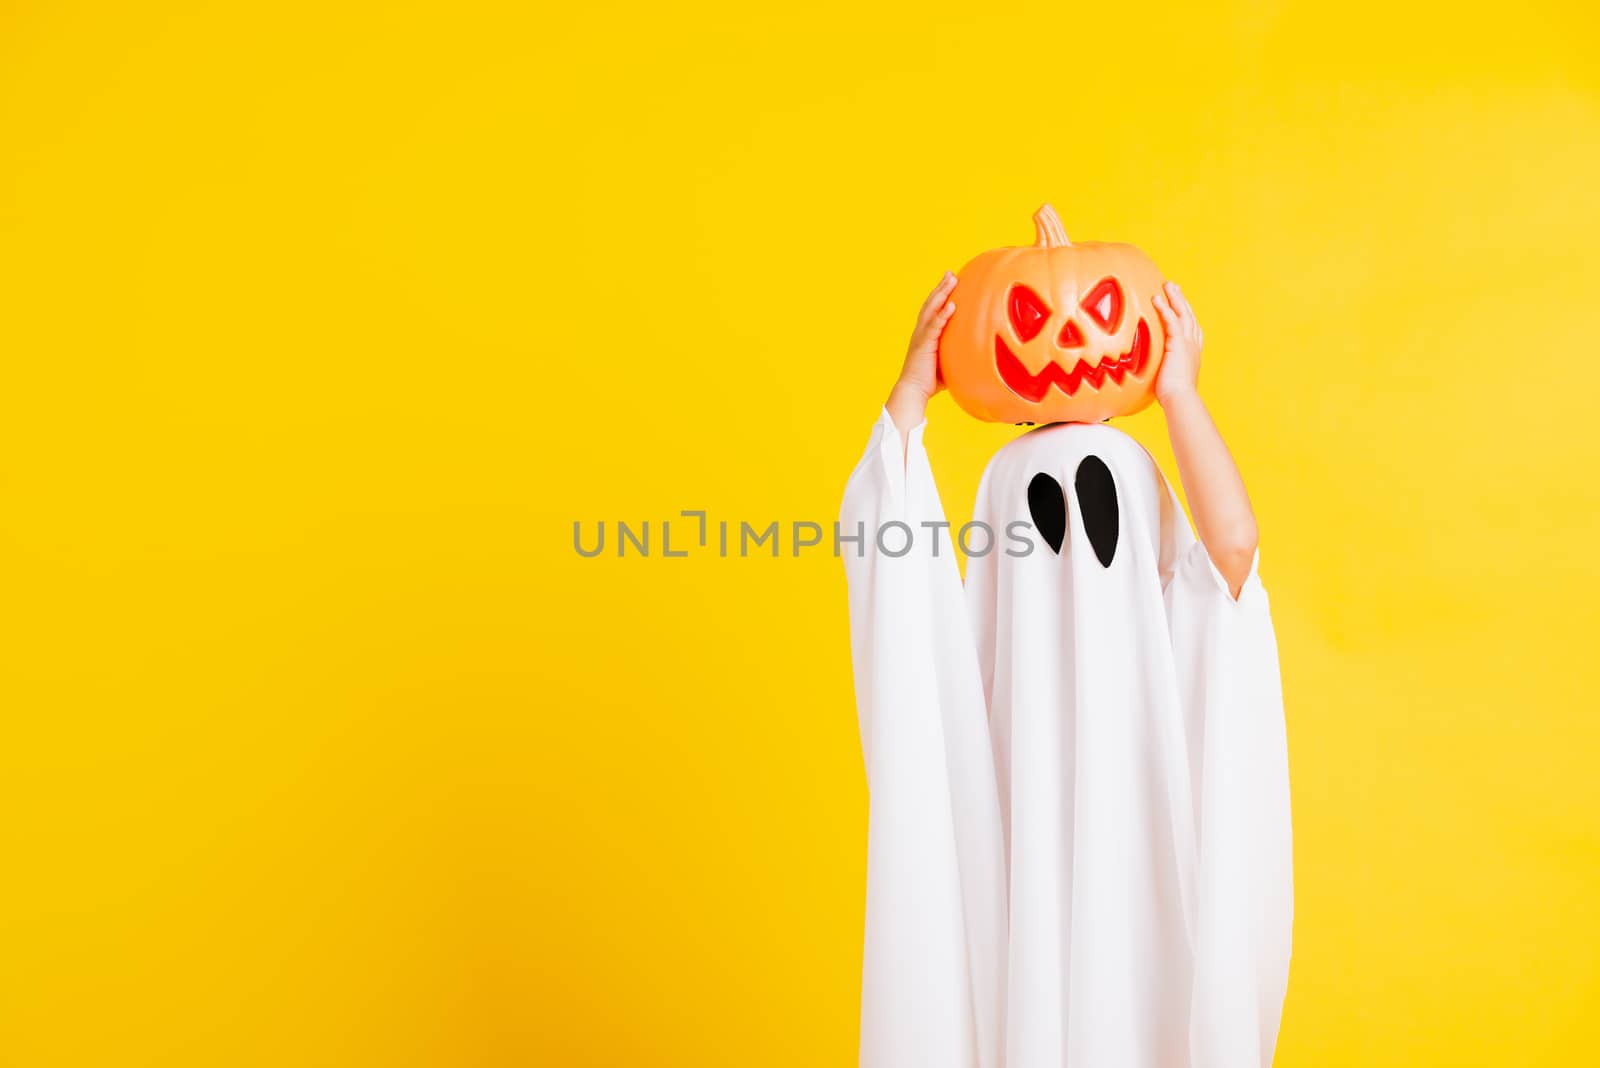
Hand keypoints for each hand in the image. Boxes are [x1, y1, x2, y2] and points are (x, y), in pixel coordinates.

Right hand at [896, 271, 956, 400]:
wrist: (913, 391)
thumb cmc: (929, 381)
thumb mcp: (946, 362)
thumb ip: (956, 353)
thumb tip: (976, 353)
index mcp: (925, 335)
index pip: (933, 310)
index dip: (940, 295)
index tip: (949, 282)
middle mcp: (921, 331)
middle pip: (931, 304)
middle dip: (941, 288)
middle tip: (950, 274)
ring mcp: (922, 336)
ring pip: (931, 310)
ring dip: (942, 294)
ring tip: (951, 280)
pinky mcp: (924, 344)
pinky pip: (934, 326)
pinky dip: (943, 315)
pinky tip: (951, 305)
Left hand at [1152, 280, 1202, 403]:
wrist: (1179, 398)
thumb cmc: (1172, 395)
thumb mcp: (1168, 376)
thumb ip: (1163, 368)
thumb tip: (1151, 370)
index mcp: (1192, 351)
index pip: (1190, 327)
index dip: (1185, 313)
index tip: (1178, 302)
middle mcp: (1192, 344)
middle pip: (1188, 315)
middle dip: (1181, 300)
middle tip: (1173, 286)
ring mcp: (1187, 343)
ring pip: (1182, 314)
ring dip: (1174, 298)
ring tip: (1167, 285)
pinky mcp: (1179, 344)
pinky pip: (1172, 322)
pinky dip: (1165, 309)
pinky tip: (1157, 300)